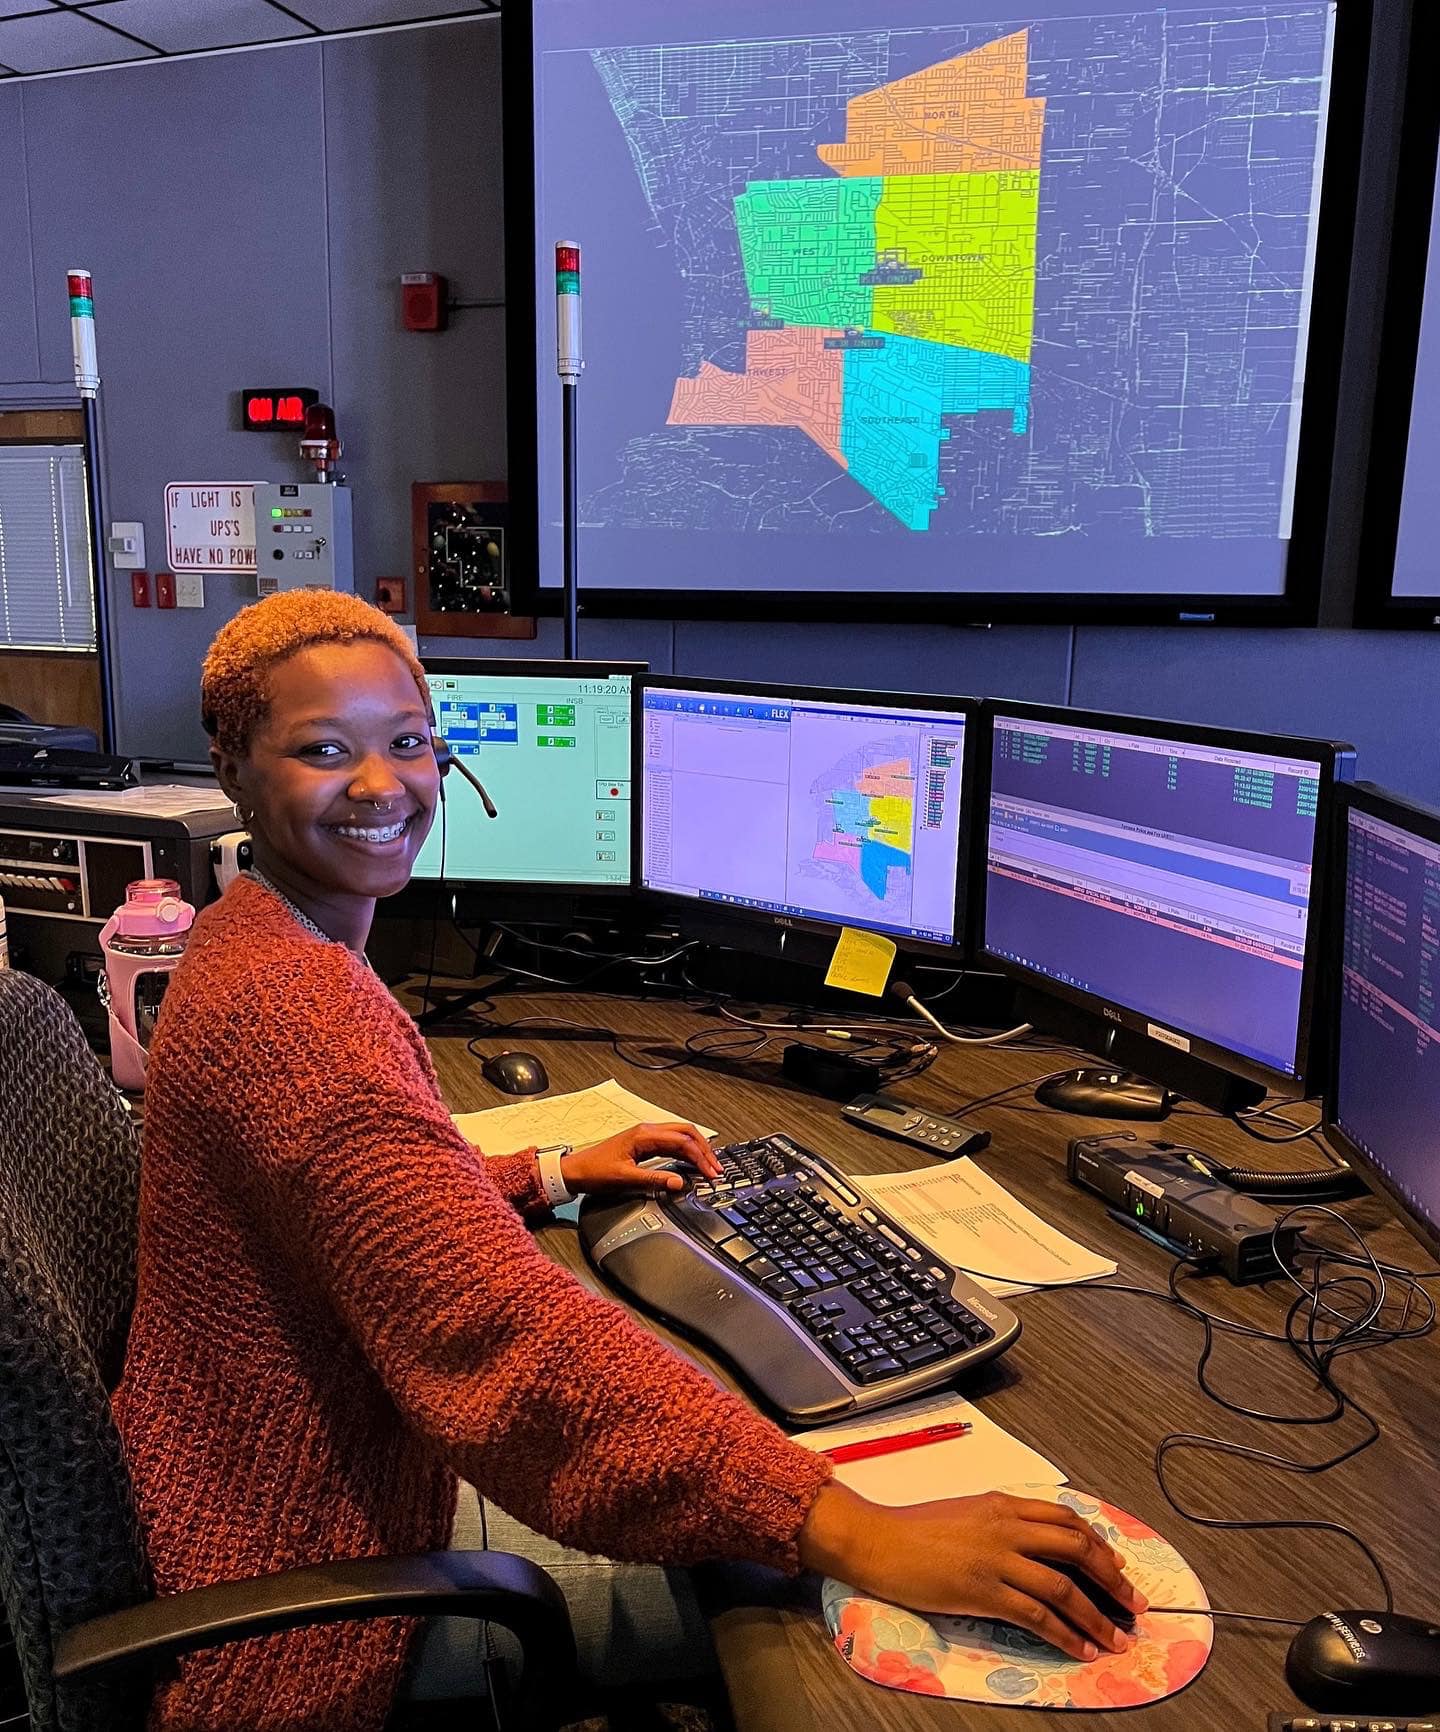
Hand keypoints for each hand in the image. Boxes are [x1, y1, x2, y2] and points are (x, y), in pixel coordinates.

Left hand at [558, 1122, 721, 1196]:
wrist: (575, 1170)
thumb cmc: (594, 1171)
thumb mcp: (626, 1179)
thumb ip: (655, 1180)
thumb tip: (679, 1182)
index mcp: (644, 1135)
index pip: (682, 1142)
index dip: (700, 1157)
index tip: (711, 1172)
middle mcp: (647, 1131)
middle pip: (686, 1133)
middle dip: (704, 1149)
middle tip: (716, 1168)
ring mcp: (645, 1136)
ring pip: (680, 1136)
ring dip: (697, 1149)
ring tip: (709, 1165)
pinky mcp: (643, 1144)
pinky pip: (671, 1142)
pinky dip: (686, 1150)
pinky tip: (691, 1161)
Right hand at [799, 1484, 1145, 1661]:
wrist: (877, 1540)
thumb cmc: (913, 1528)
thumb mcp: (965, 1511)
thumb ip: (999, 1521)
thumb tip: (1030, 1541)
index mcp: (1002, 1504)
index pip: (1065, 1518)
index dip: (1097, 1543)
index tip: (1115, 1564)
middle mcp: (1006, 1526)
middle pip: (1075, 1546)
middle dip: (1111, 1576)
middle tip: (1131, 1601)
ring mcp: (997, 1559)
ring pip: (1063, 1585)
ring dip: (1097, 1614)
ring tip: (1116, 1636)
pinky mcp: (983, 1591)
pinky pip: (1037, 1615)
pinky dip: (1066, 1634)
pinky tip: (1081, 1648)